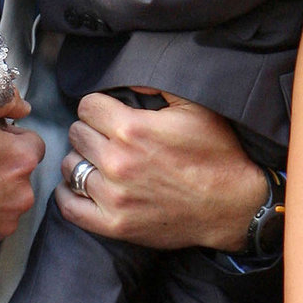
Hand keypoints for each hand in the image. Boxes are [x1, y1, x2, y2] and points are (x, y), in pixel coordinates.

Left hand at [54, 90, 266, 250]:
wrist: (233, 205)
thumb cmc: (218, 155)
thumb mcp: (195, 107)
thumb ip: (157, 86)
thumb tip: (129, 78)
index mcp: (132, 128)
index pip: (87, 106)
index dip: (100, 107)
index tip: (110, 115)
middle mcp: (117, 161)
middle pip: (77, 133)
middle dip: (92, 131)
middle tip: (110, 139)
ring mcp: (113, 196)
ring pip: (70, 165)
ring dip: (82, 160)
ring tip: (101, 162)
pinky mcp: (114, 224)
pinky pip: (69, 206)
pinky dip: (70, 194)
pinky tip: (84, 186)